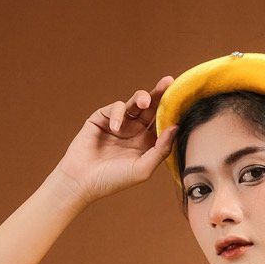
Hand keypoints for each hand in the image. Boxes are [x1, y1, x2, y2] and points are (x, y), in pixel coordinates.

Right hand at [53, 76, 180, 204]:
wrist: (83, 180)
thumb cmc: (114, 180)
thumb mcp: (143, 168)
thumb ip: (161, 150)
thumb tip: (175, 127)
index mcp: (147, 144)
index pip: (162, 123)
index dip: (171, 112)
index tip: (181, 100)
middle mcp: (135, 131)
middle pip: (152, 108)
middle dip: (160, 94)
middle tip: (168, 82)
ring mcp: (120, 123)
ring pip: (135, 103)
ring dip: (142, 98)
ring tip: (145, 102)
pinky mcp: (103, 117)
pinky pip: (115, 108)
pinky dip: (117, 115)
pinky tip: (115, 128)